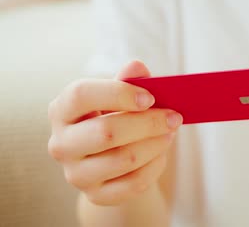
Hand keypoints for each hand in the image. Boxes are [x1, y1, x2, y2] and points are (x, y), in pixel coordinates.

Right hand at [47, 61, 182, 205]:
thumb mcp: (120, 97)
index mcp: (62, 110)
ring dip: (156, 143)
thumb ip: (128, 81)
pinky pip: (134, 183)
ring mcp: (75, 173)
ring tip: (170, 132)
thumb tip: (137, 67)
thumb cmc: (116, 118)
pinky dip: (155, 165)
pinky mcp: (96, 195)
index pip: (81, 95)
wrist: (112, 159)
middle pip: (106, 132)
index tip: (150, 97)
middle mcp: (61, 144)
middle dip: (148, 122)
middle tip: (175, 116)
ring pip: (124, 159)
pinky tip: (162, 153)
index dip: (119, 93)